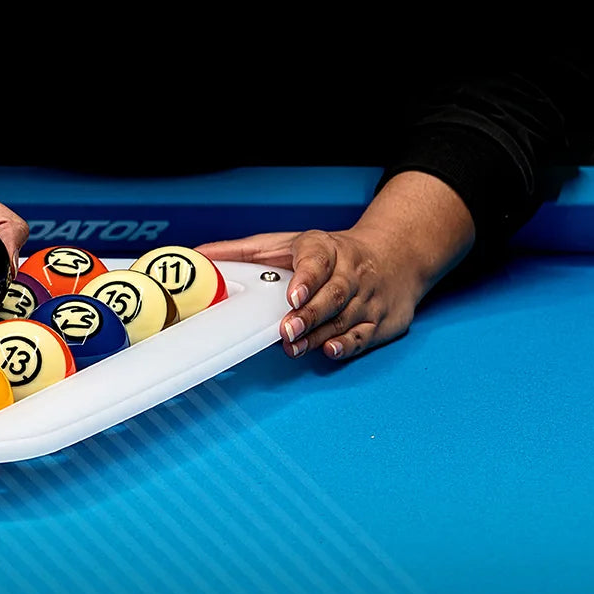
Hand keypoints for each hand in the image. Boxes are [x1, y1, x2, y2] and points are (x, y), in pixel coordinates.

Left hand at [195, 171, 476, 359]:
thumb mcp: (287, 244)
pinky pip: (364, 335)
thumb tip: (199, 256)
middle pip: (332, 294)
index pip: (317, 260)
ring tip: (294, 346)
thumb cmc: (328, 254)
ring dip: (318, 335)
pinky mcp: (380, 320)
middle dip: (309, 314)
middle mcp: (350, 272)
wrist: (394, 255)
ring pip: (344, 318)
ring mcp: (367, 297)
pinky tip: (329, 349)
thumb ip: (243, 253)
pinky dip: (348, 344)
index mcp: (325, 248)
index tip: (292, 295)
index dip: (306, 278)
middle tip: (286, 330)